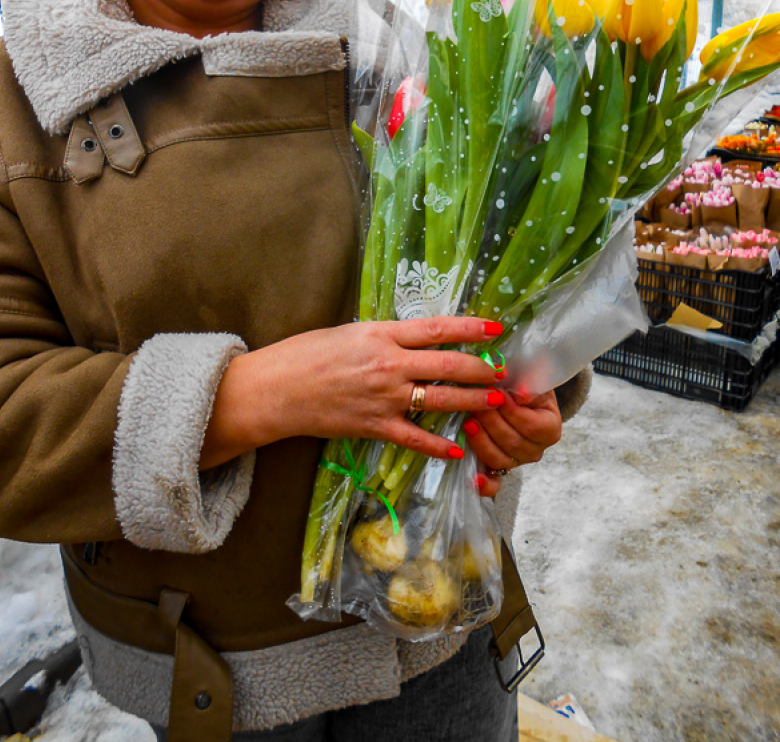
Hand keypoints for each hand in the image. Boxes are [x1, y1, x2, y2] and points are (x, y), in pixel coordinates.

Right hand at [201, 316, 506, 468]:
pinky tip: (456, 450)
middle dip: (481, 368)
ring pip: (440, 400)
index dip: (469, 329)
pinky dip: (436, 446)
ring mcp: (384, 397)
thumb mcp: (349, 331)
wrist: (276, 389)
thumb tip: (414, 338)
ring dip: (472, 401)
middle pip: (447, 365)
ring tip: (496, 401)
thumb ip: (384, 336)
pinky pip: (414, 438)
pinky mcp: (374, 426)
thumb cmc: (306, 354)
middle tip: (503, 370)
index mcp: (381, 334)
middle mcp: (389, 364)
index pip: (436, 328)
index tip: (495, 329)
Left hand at [464, 388, 561, 498]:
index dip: (512, 411)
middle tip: (475, 401)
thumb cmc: (523, 384)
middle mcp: (537, 450)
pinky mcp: (500, 468)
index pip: (532, 426)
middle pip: (513, 442)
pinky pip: (495, 483)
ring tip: (468, 420)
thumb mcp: (531, 379)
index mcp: (550, 429)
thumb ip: (528, 386)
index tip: (496, 393)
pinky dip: (485, 484)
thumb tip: (521, 394)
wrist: (516, 394)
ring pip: (499, 458)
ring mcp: (518, 461)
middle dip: (491, 421)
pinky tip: (475, 479)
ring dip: (481, 440)